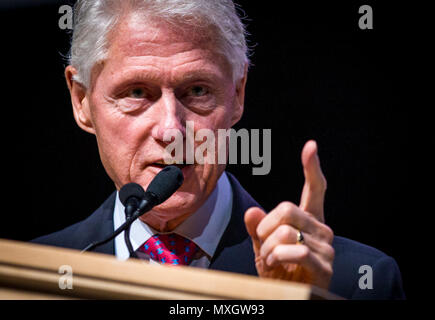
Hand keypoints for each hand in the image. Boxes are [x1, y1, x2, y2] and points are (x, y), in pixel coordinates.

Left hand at [244, 140, 333, 288]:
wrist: (289, 296)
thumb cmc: (279, 270)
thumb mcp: (263, 246)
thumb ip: (259, 229)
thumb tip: (251, 211)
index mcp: (309, 220)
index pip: (315, 189)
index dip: (312, 168)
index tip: (310, 146)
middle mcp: (322, 229)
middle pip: (287, 208)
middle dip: (266, 226)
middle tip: (264, 244)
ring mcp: (326, 247)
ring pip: (286, 231)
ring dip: (268, 247)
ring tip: (270, 260)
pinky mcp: (324, 266)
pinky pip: (296, 250)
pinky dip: (277, 257)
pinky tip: (276, 265)